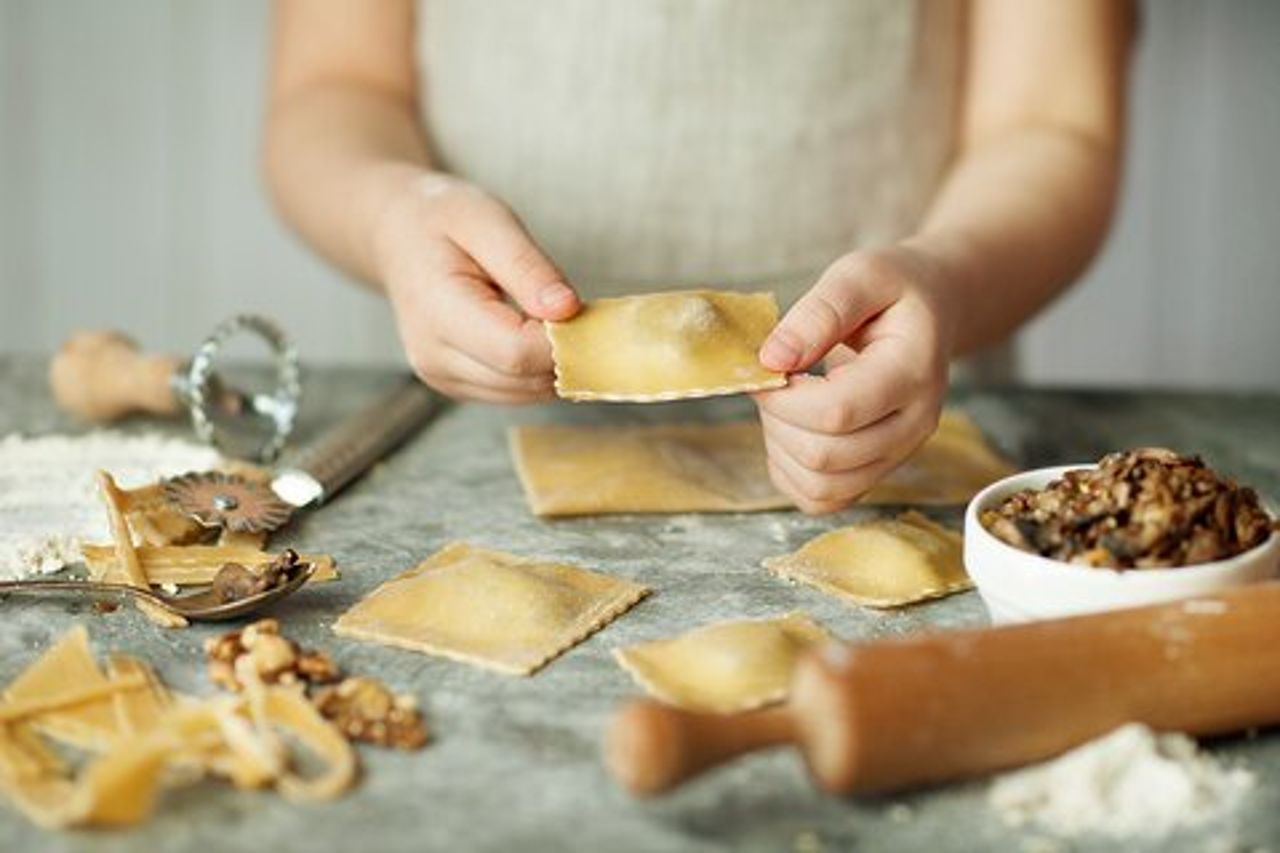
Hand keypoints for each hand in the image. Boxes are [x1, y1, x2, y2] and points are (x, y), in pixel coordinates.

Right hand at [374, 171, 578, 402]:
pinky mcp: (457, 385)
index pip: (516, 352)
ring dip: (556, 363)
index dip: (562, 339)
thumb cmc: (442, 220)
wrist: (398, 236)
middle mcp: (434, 356)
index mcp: (436, 311)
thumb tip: (567, 310)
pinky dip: (540, 370)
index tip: (588, 310)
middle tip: (585, 311)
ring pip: (526, 393)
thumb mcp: (487, 220)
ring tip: (558, 317)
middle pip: (523, 379)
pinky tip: (540, 334)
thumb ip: (527, 267)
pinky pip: (516, 392)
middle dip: (566, 351)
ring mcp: (442, 377)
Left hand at [752, 246, 955, 512]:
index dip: (783, 397)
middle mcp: (913, 424)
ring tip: (785, 403)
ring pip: (822, 487)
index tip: (765, 366)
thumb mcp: (860, 274)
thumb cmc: (894, 291)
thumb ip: (819, 312)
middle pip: (825, 456)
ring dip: (781, 448)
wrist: (931, 312)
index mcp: (912, 373)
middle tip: (774, 380)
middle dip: (778, 419)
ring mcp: (898, 454)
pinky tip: (790, 429)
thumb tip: (772, 359)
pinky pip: (823, 499)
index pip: (836, 412)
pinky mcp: (877, 470)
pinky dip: (791, 472)